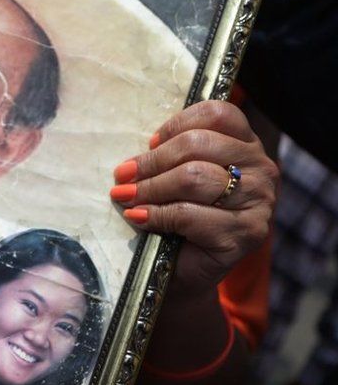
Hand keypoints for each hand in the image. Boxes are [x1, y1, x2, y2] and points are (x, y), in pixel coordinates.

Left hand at [111, 100, 277, 294]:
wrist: (182, 270)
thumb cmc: (177, 215)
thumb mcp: (175, 175)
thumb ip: (168, 155)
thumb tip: (134, 157)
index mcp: (246, 145)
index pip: (217, 114)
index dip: (176, 125)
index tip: (150, 143)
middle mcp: (261, 170)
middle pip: (199, 145)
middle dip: (152, 161)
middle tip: (123, 175)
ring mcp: (259, 203)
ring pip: (194, 178)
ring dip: (150, 187)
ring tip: (125, 196)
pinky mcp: (245, 235)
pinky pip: (189, 215)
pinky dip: (156, 214)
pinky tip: (138, 216)